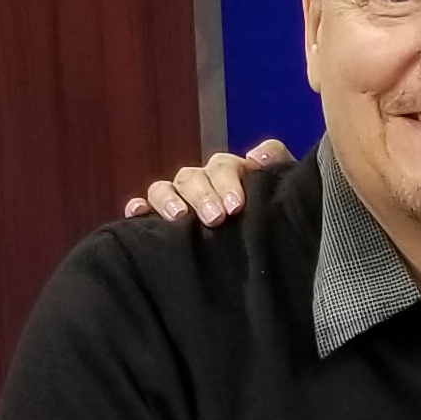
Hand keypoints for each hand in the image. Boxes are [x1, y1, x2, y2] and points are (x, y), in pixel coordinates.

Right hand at [123, 138, 293, 223]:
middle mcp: (203, 185)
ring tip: (180, 217)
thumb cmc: (274, 222)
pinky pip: (144, 210)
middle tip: (216, 218)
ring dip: (170, 200)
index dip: (229, 180)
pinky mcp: (161, 223)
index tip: (237, 206)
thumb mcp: (284, 194)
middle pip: (193, 177)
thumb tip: (256, 156)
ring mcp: (180, 202)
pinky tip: (137, 214)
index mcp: (231, 176)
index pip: (224, 166)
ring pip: (164, 188)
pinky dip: (138, 209)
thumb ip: (278, 166)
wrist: (267, 264)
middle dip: (204, 195)